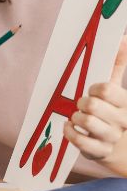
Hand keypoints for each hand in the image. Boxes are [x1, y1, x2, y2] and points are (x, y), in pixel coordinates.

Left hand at [64, 36, 126, 165]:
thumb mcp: (117, 90)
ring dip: (76, 117)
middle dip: (82, 103)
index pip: (107, 90)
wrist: (122, 147)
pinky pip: (80, 140)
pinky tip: (69, 126)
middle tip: (82, 104)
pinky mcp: (100, 151)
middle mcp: (121, 121)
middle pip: (92, 105)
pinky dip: (70, 131)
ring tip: (78, 116)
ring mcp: (111, 137)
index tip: (92, 90)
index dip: (94, 88)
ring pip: (86, 122)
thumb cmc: (113, 111)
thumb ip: (118, 65)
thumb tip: (122, 38)